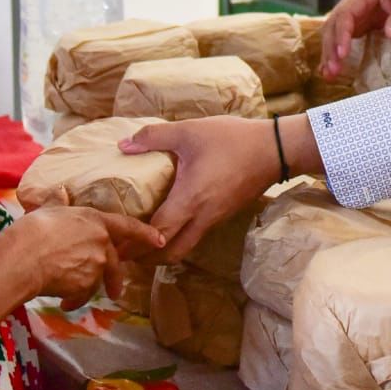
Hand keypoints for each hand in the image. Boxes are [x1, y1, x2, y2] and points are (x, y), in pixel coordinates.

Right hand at [10, 206, 163, 309]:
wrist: (23, 257)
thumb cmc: (33, 229)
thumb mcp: (47, 210)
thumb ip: (58, 203)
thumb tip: (60, 191)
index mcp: (94, 220)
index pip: (127, 226)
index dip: (145, 233)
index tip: (160, 241)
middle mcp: (101, 242)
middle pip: (114, 262)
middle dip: (114, 279)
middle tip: (113, 291)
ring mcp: (96, 265)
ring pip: (96, 280)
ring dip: (84, 289)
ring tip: (64, 293)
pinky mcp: (87, 285)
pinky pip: (83, 295)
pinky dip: (75, 300)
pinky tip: (62, 301)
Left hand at [121, 117, 281, 261]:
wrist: (275, 149)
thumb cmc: (231, 140)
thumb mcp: (189, 131)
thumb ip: (154, 137)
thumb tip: (123, 145)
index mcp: (189, 200)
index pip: (157, 233)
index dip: (134, 243)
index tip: (115, 244)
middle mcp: (202, 217)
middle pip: (171, 253)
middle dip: (146, 257)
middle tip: (125, 250)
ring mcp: (215, 219)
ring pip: (185, 247)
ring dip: (163, 250)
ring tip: (142, 241)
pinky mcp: (224, 215)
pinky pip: (197, 235)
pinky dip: (179, 239)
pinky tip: (170, 224)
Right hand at [319, 0, 390, 77]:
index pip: (345, 14)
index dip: (342, 34)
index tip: (343, 54)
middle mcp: (351, 2)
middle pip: (333, 25)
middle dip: (331, 48)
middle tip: (333, 70)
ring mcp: (352, 13)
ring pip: (333, 33)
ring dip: (329, 53)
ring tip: (328, 75)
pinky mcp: (357, 23)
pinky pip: (341, 38)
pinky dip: (335, 52)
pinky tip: (330, 69)